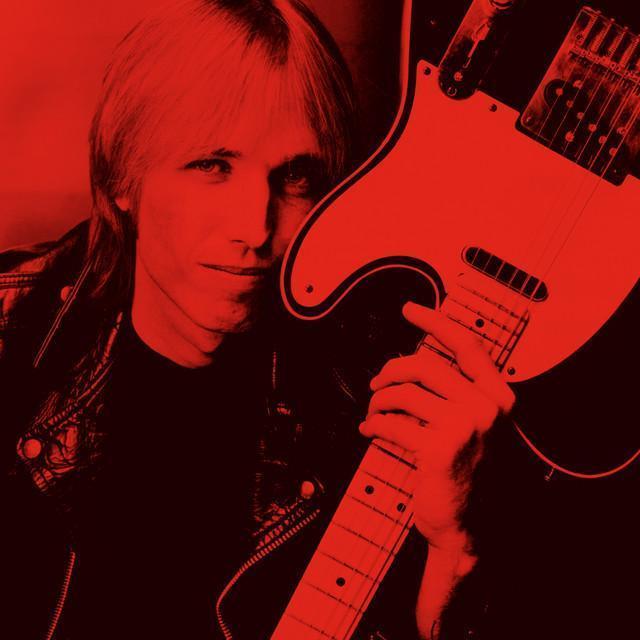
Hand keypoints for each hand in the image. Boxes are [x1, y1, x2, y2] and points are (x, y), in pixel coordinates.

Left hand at [359, 301, 513, 552]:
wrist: (470, 524)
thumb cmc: (466, 471)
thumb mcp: (473, 425)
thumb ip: (454, 393)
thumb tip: (412, 360)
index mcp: (497, 395)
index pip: (466, 345)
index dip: (435, 322)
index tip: (410, 309)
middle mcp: (486, 407)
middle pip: (424, 364)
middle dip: (390, 370)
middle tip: (376, 384)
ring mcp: (465, 427)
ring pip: (404, 392)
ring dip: (379, 400)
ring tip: (373, 411)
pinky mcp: (439, 449)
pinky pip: (391, 423)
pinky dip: (374, 425)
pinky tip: (370, 431)